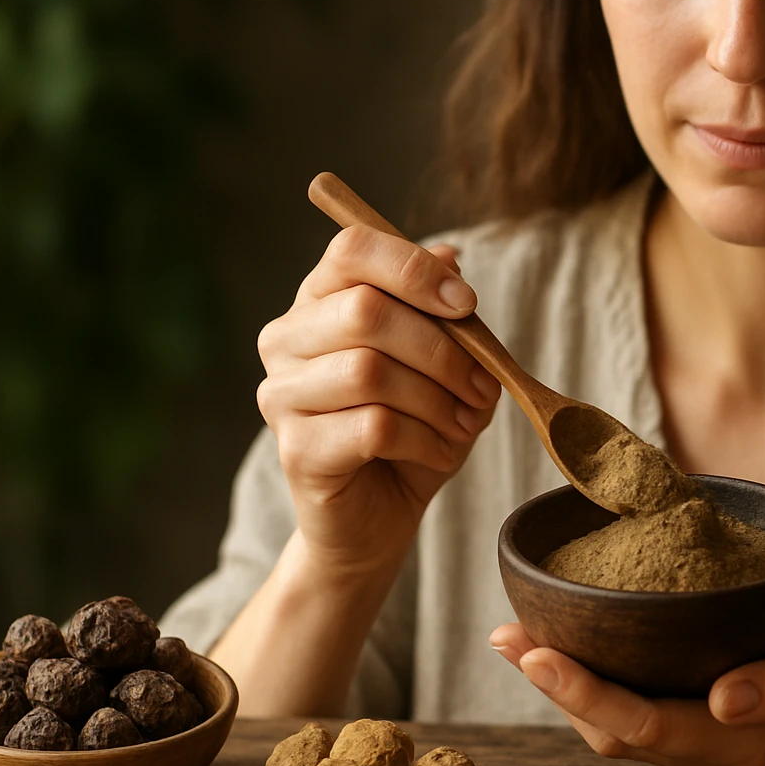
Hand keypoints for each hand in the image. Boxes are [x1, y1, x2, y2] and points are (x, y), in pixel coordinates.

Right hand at [255, 226, 501, 577]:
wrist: (377, 517)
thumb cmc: (409, 429)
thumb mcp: (442, 365)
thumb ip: (443, 313)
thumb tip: (452, 257)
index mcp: (320, 301)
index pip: (351, 248)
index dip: (413, 268)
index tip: (466, 304)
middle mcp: (286, 340)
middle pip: (365, 311)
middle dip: (442, 349)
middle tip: (482, 385)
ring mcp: (282, 395)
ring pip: (369, 371)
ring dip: (437, 399)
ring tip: (465, 423)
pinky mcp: (295, 450)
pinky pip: (373, 427)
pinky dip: (425, 439)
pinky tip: (441, 452)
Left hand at [489, 577, 764, 765]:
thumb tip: (727, 702)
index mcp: (746, 744)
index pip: (646, 727)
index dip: (585, 693)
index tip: (535, 651)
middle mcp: (717, 754)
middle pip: (615, 734)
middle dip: (555, 688)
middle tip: (505, 634)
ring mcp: (707, 743)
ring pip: (617, 728)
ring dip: (564, 687)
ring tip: (515, 635)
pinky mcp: (702, 721)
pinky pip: (634, 711)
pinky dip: (593, 680)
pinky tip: (566, 642)